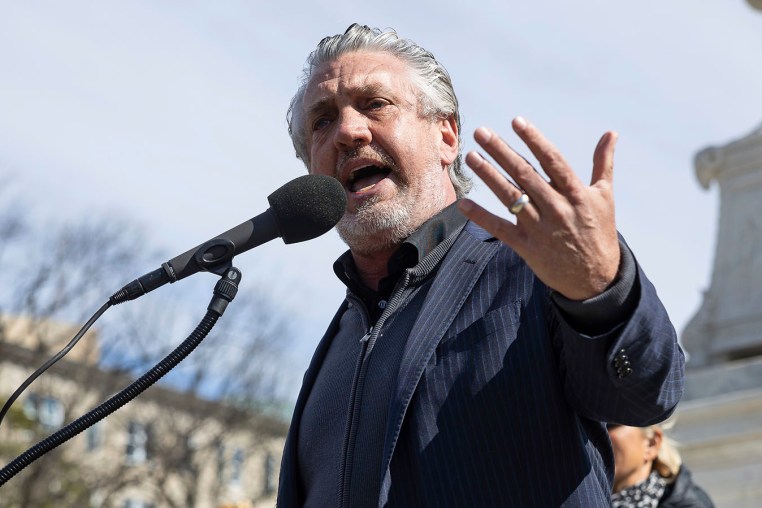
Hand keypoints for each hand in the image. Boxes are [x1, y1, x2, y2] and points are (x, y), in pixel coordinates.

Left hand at [457, 117, 619, 300]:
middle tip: (482, 132)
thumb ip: (604, 163)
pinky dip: (481, 217)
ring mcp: (541, 228)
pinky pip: (500, 229)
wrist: (596, 278)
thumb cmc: (599, 231)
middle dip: (502, 151)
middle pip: (525, 174)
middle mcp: (557, 208)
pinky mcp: (527, 247)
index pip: (552, 160)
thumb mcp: (604, 196)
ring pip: (510, 197)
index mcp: (576, 193)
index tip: (516, 121)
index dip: (534, 140)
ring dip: (489, 176)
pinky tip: (463, 203)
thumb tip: (612, 132)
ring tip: (471, 156)